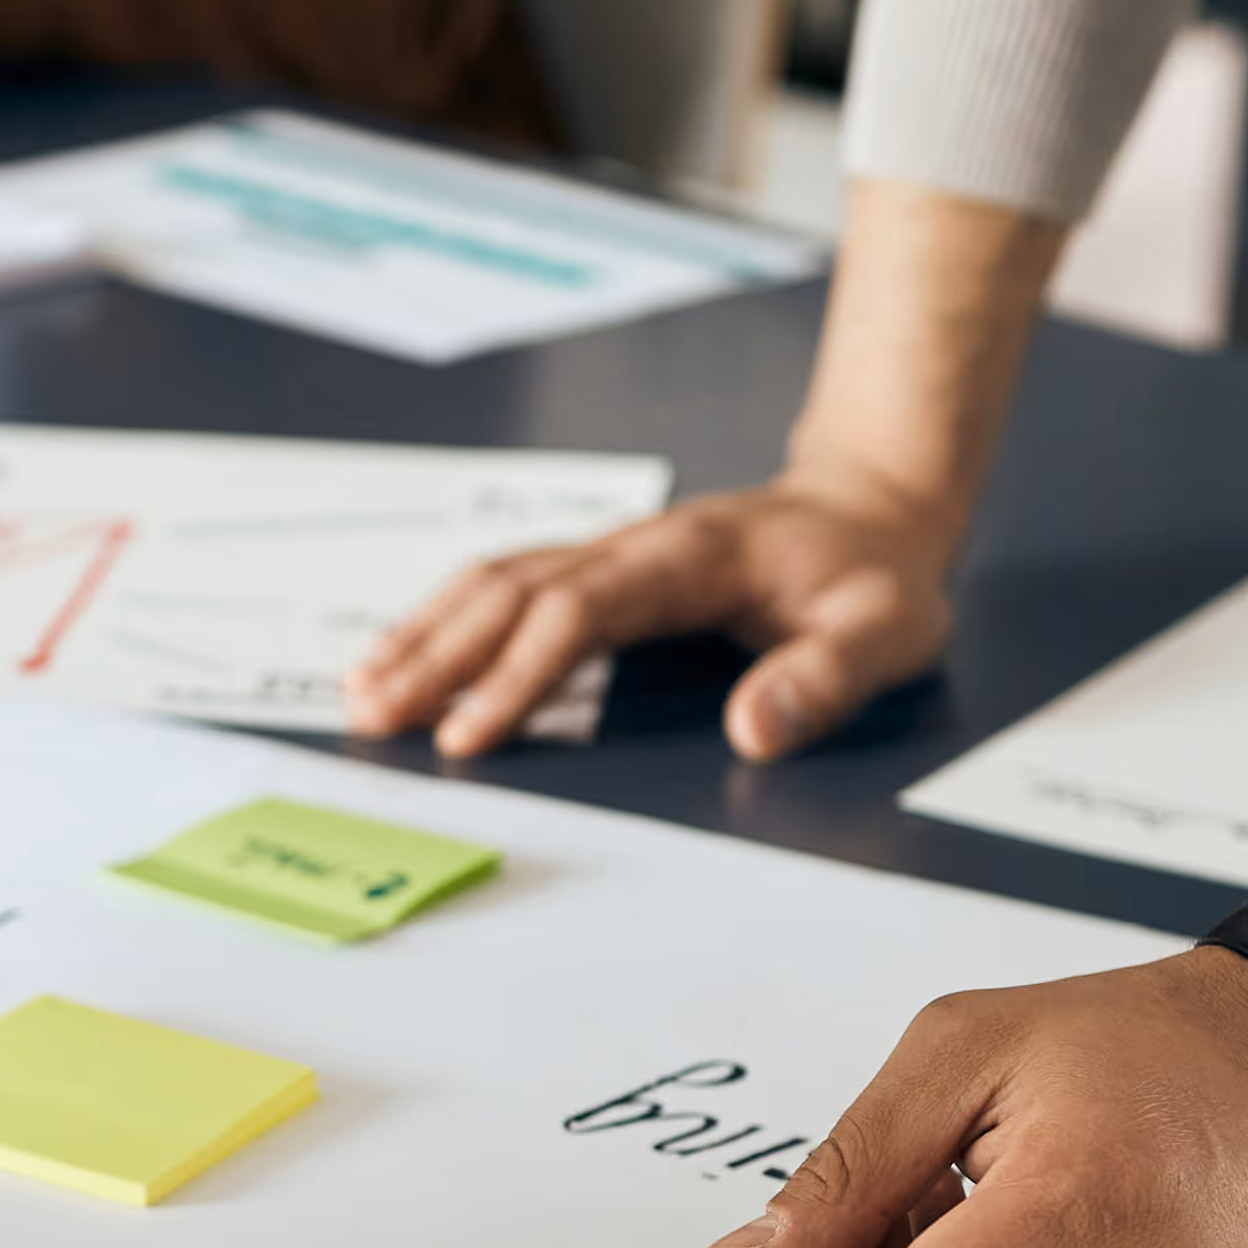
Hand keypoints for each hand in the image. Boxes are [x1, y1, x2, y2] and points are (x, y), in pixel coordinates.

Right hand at [345, 470, 962, 761]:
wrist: (870, 509)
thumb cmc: (875, 578)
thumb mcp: (885, 632)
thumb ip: (824, 679)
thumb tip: (752, 732)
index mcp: (685, 558)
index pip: (577, 611)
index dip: (516, 675)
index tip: (466, 738)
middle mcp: (629, 545)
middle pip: (509, 590)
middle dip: (436, 654)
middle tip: (372, 718)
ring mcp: (608, 552)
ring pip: (493, 581)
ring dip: (425, 633)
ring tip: (362, 693)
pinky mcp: (599, 569)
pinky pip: (506, 586)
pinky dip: (446, 621)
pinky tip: (409, 660)